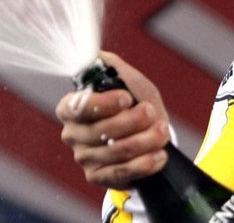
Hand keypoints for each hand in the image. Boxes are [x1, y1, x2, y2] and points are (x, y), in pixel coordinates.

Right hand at [55, 51, 170, 188]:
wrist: (148, 133)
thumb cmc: (133, 102)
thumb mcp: (127, 80)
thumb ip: (113, 67)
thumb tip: (98, 55)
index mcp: (71, 108)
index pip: (77, 107)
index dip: (102, 103)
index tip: (126, 98)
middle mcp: (73, 134)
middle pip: (100, 130)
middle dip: (131, 121)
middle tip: (151, 112)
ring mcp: (84, 158)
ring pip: (115, 151)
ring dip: (144, 140)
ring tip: (162, 131)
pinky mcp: (99, 177)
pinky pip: (122, 173)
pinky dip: (144, 164)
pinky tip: (159, 155)